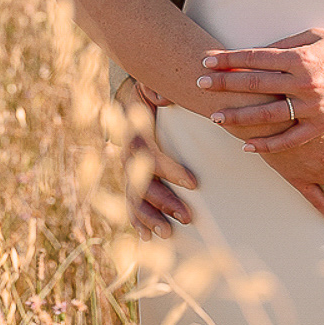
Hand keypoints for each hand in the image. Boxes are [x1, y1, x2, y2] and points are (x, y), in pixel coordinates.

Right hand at [119, 80, 197, 239]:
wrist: (129, 99)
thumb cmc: (147, 93)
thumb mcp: (150, 86)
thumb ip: (156, 90)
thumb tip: (164, 97)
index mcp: (136, 136)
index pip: (152, 158)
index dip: (172, 171)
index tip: (194, 183)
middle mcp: (129, 157)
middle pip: (143, 185)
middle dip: (164, 203)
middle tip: (188, 217)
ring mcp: (129, 171)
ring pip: (135, 199)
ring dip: (150, 218)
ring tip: (168, 233)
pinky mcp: (132, 180)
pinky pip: (132, 204)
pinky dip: (137, 221)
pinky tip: (147, 238)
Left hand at [198, 28, 323, 150]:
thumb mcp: (312, 37)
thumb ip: (282, 46)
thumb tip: (252, 54)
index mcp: (300, 57)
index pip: (254, 58)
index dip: (229, 60)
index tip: (207, 61)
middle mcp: (304, 82)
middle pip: (254, 85)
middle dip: (224, 84)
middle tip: (201, 84)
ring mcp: (313, 106)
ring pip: (267, 116)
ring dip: (238, 116)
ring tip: (215, 117)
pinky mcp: (322, 125)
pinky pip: (290, 139)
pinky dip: (268, 145)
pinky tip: (247, 145)